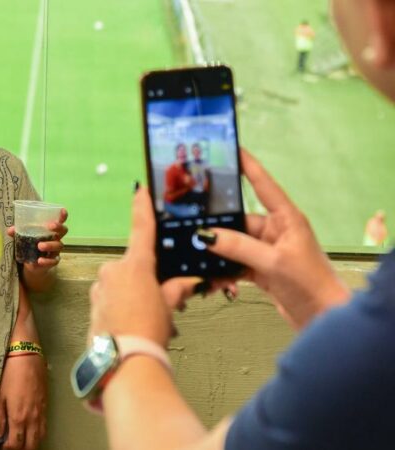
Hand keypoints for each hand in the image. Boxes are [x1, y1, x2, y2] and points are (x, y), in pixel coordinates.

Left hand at [0, 354, 46, 449]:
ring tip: (23, 443)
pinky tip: (32, 432)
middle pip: (31, 445)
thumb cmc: (10, 374)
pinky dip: (38, 434)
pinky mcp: (46, 405)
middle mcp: (32, 418)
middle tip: (12, 447)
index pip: (15, 444)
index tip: (2, 449)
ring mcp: (41, 413)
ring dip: (31, 444)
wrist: (28, 356)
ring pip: (40, 437)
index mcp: (18, 417)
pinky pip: (44, 427)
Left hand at [8, 209, 67, 268]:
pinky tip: (40, 261)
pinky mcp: (53, 261)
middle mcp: (56, 238)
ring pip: (58, 245)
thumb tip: (10, 230)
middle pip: (63, 231)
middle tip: (50, 226)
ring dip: (50, 245)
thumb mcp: (24, 237)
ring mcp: (56, 250)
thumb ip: (18, 233)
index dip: (62, 216)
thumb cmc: (31, 244)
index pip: (59, 221)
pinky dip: (47, 261)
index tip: (62, 210)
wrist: (32, 264)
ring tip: (39, 246)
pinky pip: (53, 261)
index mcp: (50, 230)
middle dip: (58, 227)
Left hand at [88, 188, 174, 345]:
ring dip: (132, 296)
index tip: (139, 189)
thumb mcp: (169, 307)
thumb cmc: (149, 329)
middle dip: (145, 280)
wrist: (124, 362)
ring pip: (120, 284)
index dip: (141, 207)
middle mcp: (113, 271)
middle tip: (159, 302)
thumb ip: (176, 289)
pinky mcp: (92, 305)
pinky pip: (110, 300)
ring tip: (146, 319)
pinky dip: (121, 308)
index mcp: (135, 265)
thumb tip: (188, 282)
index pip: (141, 229)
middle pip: (132, 267)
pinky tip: (131, 325)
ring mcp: (99, 288)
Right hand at [202, 149, 350, 328]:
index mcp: (286, 218)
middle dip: (217, 227)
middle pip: (239, 221)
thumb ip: (238, 247)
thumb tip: (206, 235)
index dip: (247, 166)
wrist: (322, 317)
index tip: (231, 150)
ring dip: (218, 254)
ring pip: (233, 245)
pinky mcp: (261, 270)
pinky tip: (211, 279)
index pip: (262, 185)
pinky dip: (223, 271)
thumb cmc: (309, 283)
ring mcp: (267, 251)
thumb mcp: (272, 262)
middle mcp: (276, 231)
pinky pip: (235, 263)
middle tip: (192, 225)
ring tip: (198, 259)